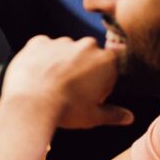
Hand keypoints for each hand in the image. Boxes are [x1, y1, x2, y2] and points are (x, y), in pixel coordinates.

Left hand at [2, 36, 133, 129]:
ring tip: (49, 84)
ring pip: (64, 50)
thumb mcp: (93, 116)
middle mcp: (86, 45)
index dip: (99, 84)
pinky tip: (36, 74)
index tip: (87, 96)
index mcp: (106, 60)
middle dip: (80, 70)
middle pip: (86, 57)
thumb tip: (129, 118)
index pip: (107, 69)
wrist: (30, 105)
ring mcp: (61, 42)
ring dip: (60, 62)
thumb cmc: (66, 111)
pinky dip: (40, 57)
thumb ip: (113, 114)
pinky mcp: (38, 42)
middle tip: (68, 91)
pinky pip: (42, 47)